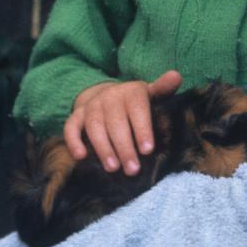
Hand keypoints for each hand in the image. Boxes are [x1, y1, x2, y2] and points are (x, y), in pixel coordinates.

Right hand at [63, 69, 182, 174]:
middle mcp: (110, 96)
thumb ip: (163, 88)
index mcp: (132, 92)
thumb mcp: (151, 93)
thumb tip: (176, 76)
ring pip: (95, 126)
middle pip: (116, 122)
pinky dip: (73, 141)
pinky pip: (71, 127)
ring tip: (113, 168)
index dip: (142, 130)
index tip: (148, 151)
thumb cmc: (136, 102)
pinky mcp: (77, 115)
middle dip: (124, 147)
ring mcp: (92, 105)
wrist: (108, 95)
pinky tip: (81, 156)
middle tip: (133, 169)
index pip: (138, 110)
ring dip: (103, 148)